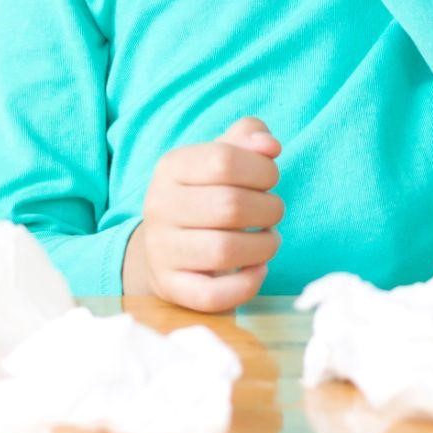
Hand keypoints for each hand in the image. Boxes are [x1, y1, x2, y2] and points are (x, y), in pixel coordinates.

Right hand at [123, 116, 284, 312]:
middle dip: (269, 209)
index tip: (270, 180)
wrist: (168, 246)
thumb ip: (250, 137)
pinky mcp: (171, 288)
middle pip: (230, 206)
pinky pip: (212, 294)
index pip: (225, 160)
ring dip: (264, 246)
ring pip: (225, 251)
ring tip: (267, 240)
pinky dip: (246, 284)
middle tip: (272, 213)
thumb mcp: (224, 156)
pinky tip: (258, 269)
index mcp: (172, 167)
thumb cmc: (208, 194)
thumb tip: (269, 146)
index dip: (263, 170)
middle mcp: (159, 207)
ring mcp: (161, 251)